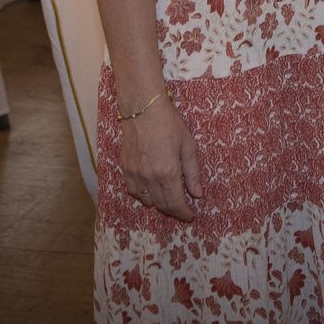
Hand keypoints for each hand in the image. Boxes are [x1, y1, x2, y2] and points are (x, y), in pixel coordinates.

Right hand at [119, 97, 203, 220]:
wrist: (142, 107)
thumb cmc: (169, 123)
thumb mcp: (188, 145)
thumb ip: (192, 172)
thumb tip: (197, 194)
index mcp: (168, 172)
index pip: (176, 203)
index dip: (184, 213)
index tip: (190, 215)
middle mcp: (150, 177)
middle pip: (161, 205)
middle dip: (173, 210)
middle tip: (182, 209)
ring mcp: (135, 173)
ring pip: (146, 201)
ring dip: (158, 204)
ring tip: (168, 199)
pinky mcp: (125, 168)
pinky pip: (133, 191)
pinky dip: (143, 196)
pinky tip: (150, 191)